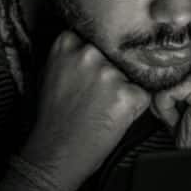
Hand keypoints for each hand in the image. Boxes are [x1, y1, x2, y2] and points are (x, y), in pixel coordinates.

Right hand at [21, 30, 151, 190]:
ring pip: (129, 74)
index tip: (89, 72)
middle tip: (95, 96)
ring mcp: (109, 74)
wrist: (55, 153)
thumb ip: (69, 55)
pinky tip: (112, 117)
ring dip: (122, 89)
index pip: (95, 37)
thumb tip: (90, 44)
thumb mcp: (49, 73)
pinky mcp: (127, 95)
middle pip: (114, 54)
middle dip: (110, 72)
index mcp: (66, 43)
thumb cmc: (52, 118)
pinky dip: (133, 107)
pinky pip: (142, 95)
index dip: (97, 57)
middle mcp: (88, 53)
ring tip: (101, 109)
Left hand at [151, 37, 190, 147]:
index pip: (175, 44)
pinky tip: (180, 116)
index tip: (176, 88)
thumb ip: (168, 63)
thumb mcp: (176, 83)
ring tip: (180, 109)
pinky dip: (165, 109)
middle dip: (163, 86)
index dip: (165, 67)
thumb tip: (145, 51)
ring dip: (163, 99)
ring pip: (165, 76)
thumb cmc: (188, 116)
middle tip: (180, 103)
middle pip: (166, 60)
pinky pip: (166, 91)